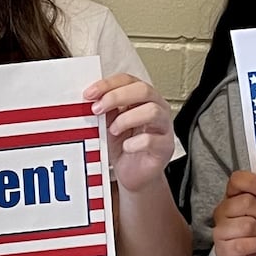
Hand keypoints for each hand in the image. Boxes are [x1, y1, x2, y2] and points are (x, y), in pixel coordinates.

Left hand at [87, 74, 174, 193]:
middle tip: (97, 109)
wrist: (134, 175)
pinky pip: (153, 140)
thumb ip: (105, 110)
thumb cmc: (124, 146)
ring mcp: (164, 127)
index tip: (90, 94)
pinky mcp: (165, 147)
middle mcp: (157, 108)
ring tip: (113, 130)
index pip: (128, 80)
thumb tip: (92, 99)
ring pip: (152, 111)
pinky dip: (135, 142)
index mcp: (142, 98)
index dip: (108, 84)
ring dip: (126, 119)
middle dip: (116, 97)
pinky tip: (126, 147)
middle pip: (143, 90)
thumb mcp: (109, 124)